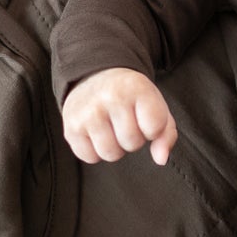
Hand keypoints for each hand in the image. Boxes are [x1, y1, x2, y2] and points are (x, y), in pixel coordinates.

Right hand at [61, 67, 178, 163]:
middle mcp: (110, 97)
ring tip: (111, 128)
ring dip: (115, 148)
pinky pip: (89, 157)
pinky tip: (96, 133)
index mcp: (137, 87)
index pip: (154, 128)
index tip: (144, 116)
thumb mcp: (155, 106)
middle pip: (132, 143)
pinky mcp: (70, 126)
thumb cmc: (132, 97)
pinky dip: (95, 151)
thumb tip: (161, 160)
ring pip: (110, 154)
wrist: (95, 76)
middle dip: (133, 139)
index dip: (152, 129)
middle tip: (125, 121)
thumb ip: (166, 134)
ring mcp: (87, 111)